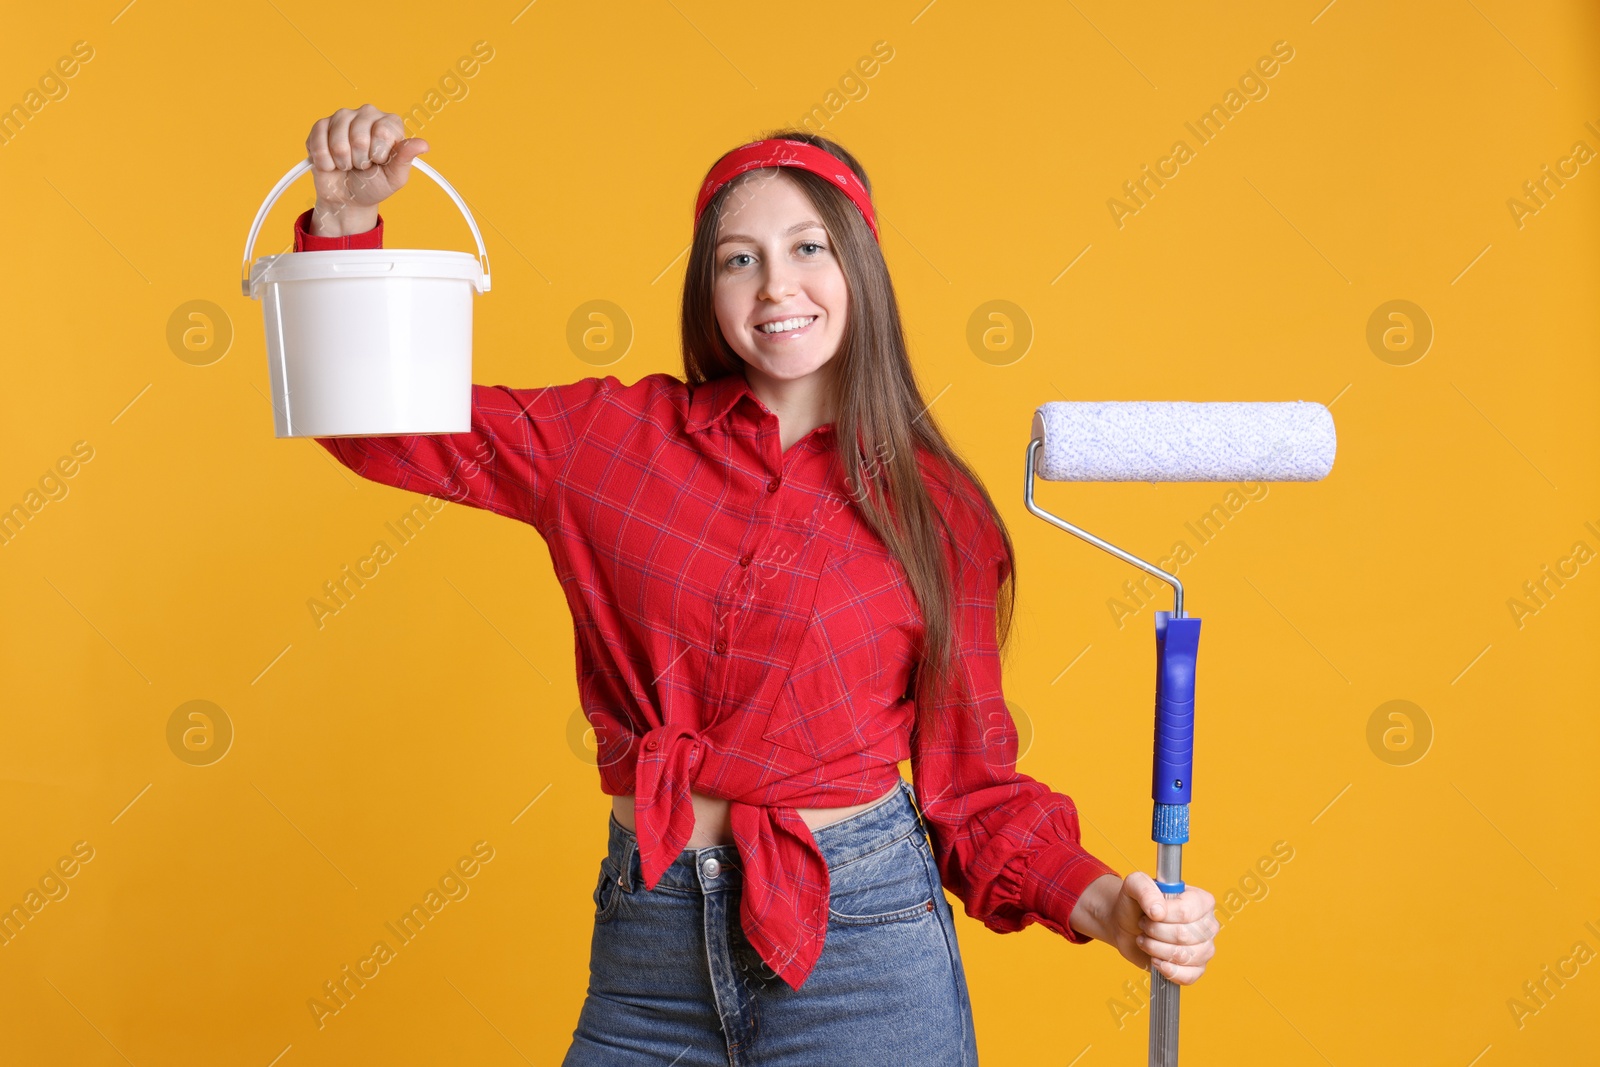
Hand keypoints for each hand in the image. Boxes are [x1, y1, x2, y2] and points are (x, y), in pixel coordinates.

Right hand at [303, 104, 428, 235]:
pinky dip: (325, 160)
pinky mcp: (321, 126)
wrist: (348, 198)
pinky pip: (318, 141)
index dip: (379, 154)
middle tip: (363, 165)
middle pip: (359, 136)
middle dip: (360, 160)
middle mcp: (368, 114)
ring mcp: (343, 117)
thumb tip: (423, 144)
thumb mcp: (395, 177)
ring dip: (343, 161)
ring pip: (338, 139)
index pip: (384, 132)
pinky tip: (332, 163)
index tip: (379, 161)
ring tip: (348, 164)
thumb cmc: (374, 185)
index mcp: (390, 123)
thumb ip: (406, 158)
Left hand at [1071, 871, 1217, 984]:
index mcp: (1201, 900)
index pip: (1186, 912)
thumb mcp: (1134, 885)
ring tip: (1145, 940)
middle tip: (1144, 926)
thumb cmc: (1135, 903)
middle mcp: (1208, 924)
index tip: (1148, 914)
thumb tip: (1159, 912)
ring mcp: (1205, 948)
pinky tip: (1155, 960)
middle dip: (1155, 932)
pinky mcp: (1196, 968)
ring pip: (1184, 956)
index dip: (1162, 917)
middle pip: (1184, 936)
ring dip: (1156, 949)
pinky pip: (1189, 976)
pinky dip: (1168, 970)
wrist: (1126, 925)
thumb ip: (1145, 889)